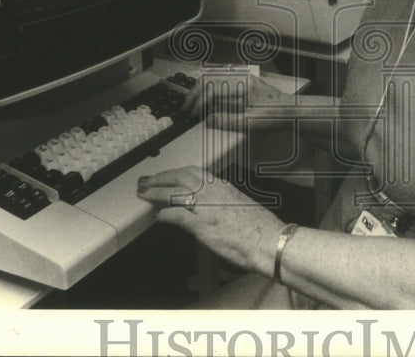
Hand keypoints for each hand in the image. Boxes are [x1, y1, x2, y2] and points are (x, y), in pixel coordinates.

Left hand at [136, 166, 284, 275]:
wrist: (270, 241)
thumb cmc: (261, 229)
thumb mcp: (242, 206)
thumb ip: (225, 203)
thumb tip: (213, 207)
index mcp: (224, 187)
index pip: (194, 172)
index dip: (176, 173)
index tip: (166, 176)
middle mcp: (214, 192)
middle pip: (181, 177)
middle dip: (161, 177)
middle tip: (145, 181)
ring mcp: (208, 208)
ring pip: (175, 192)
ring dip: (156, 192)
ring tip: (143, 194)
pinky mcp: (204, 226)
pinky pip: (178, 216)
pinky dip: (165, 215)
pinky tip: (158, 218)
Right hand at [180, 73, 291, 131]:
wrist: (289, 111)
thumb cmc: (274, 115)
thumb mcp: (251, 123)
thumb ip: (228, 121)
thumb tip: (208, 119)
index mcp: (242, 83)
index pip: (213, 88)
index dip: (200, 102)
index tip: (193, 114)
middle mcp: (240, 76)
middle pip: (209, 78)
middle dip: (195, 94)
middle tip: (186, 108)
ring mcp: (240, 77)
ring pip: (212, 77)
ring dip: (200, 90)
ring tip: (192, 104)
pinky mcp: (240, 82)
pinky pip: (219, 80)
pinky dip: (208, 89)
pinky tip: (204, 100)